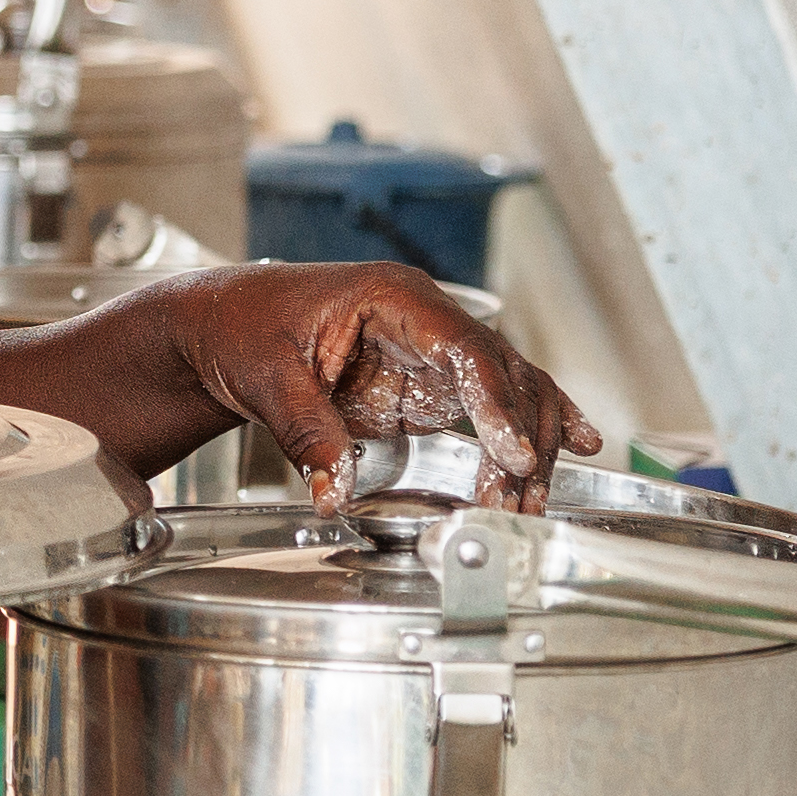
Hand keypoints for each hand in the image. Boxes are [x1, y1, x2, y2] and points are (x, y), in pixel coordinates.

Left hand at [164, 263, 596, 512]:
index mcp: (391, 296)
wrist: (218, 326)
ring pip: (508, 390)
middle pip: (501, 373)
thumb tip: (333, 490)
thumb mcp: (266, 380)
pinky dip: (528, 423)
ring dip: (526, 444)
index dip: (496, 403)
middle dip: (520, 437)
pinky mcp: (426, 383)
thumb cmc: (239, 328)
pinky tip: (578, 442)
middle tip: (518, 496)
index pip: (465, 349)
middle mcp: (424, 316)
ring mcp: (431, 349)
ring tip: (529, 499)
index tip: (513, 454)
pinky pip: (490, 400)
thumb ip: (306, 434)